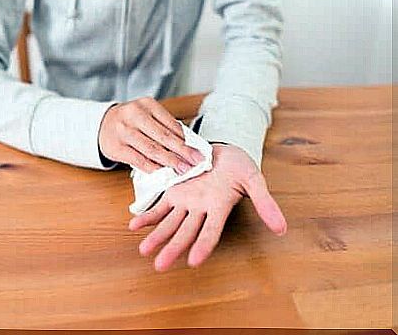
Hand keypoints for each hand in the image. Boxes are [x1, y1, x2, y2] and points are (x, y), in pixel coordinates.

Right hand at [99, 97, 203, 173]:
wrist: (102, 124)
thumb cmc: (130, 121)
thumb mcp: (147, 115)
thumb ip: (165, 127)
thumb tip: (187, 145)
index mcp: (146, 104)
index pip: (171, 124)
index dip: (186, 140)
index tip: (198, 151)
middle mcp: (134, 115)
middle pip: (164, 137)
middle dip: (183, 151)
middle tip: (196, 161)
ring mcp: (124, 131)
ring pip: (152, 149)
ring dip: (170, 161)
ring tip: (183, 169)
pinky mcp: (117, 147)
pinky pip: (138, 160)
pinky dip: (153, 168)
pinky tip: (163, 173)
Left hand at [128, 144, 286, 271]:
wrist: (223, 150)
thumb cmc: (240, 166)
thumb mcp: (254, 180)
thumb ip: (264, 203)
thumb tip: (282, 229)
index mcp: (219, 208)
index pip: (211, 231)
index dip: (203, 245)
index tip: (194, 262)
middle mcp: (201, 209)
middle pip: (185, 232)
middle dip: (173, 248)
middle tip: (160, 266)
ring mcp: (186, 201)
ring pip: (169, 222)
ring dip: (157, 236)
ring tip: (144, 250)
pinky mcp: (174, 191)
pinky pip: (159, 206)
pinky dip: (147, 216)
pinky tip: (134, 226)